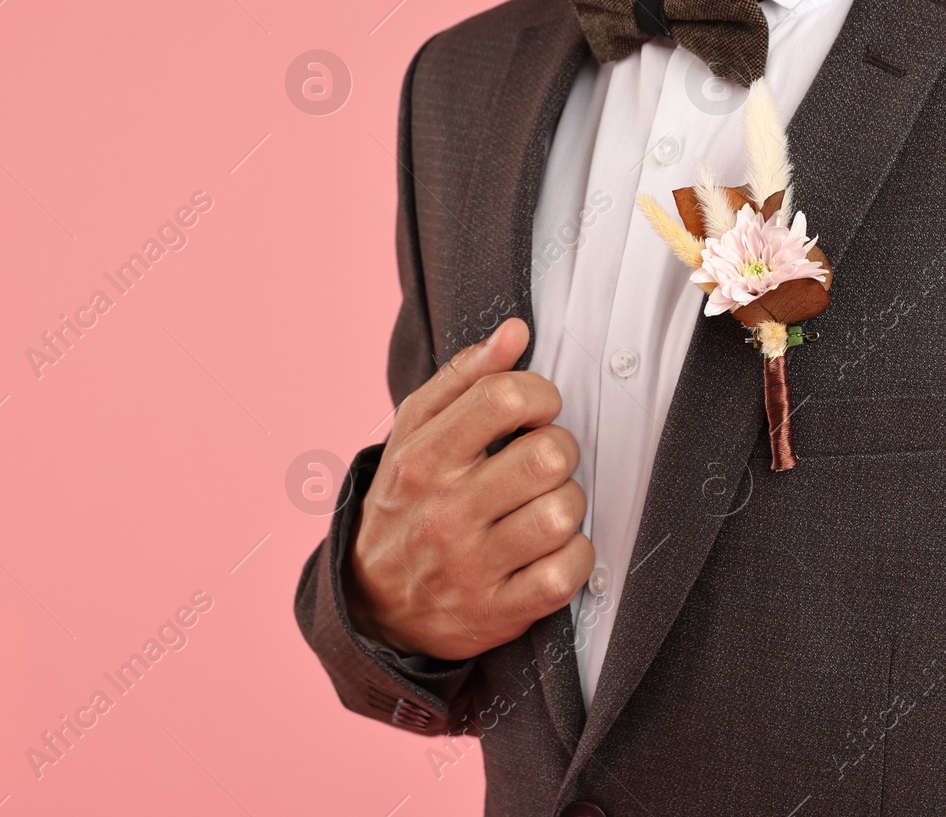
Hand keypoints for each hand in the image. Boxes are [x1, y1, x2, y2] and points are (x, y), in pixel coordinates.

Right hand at [345, 318, 591, 660]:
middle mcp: (445, 511)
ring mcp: (471, 566)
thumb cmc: (406, 502)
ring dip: (568, 505)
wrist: (372, 604)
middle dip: (559, 450)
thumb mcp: (415, 432)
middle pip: (547, 454)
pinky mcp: (497, 612)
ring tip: (545, 506)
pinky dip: (573, 558)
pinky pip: (566, 573)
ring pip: (563, 513)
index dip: (539, 395)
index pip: (503, 398)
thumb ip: (465, 376)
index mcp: (424, 458)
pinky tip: (552, 550)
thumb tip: (516, 332)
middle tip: (543, 462)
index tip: (536, 411)